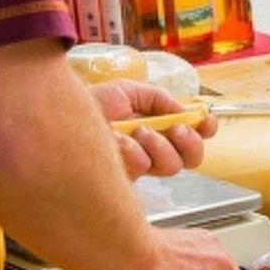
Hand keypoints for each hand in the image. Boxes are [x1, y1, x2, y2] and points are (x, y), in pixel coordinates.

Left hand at [91, 79, 216, 178]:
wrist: (63, 118)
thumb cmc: (94, 104)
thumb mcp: (130, 92)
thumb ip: (159, 99)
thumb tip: (183, 110)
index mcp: (161, 127)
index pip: (195, 134)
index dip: (206, 130)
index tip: (205, 121)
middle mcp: (156, 149)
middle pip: (192, 159)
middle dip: (191, 143)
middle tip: (176, 129)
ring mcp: (142, 165)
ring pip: (172, 166)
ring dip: (159, 145)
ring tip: (138, 131)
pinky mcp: (126, 177)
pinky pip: (143, 168)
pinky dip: (132, 151)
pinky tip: (117, 140)